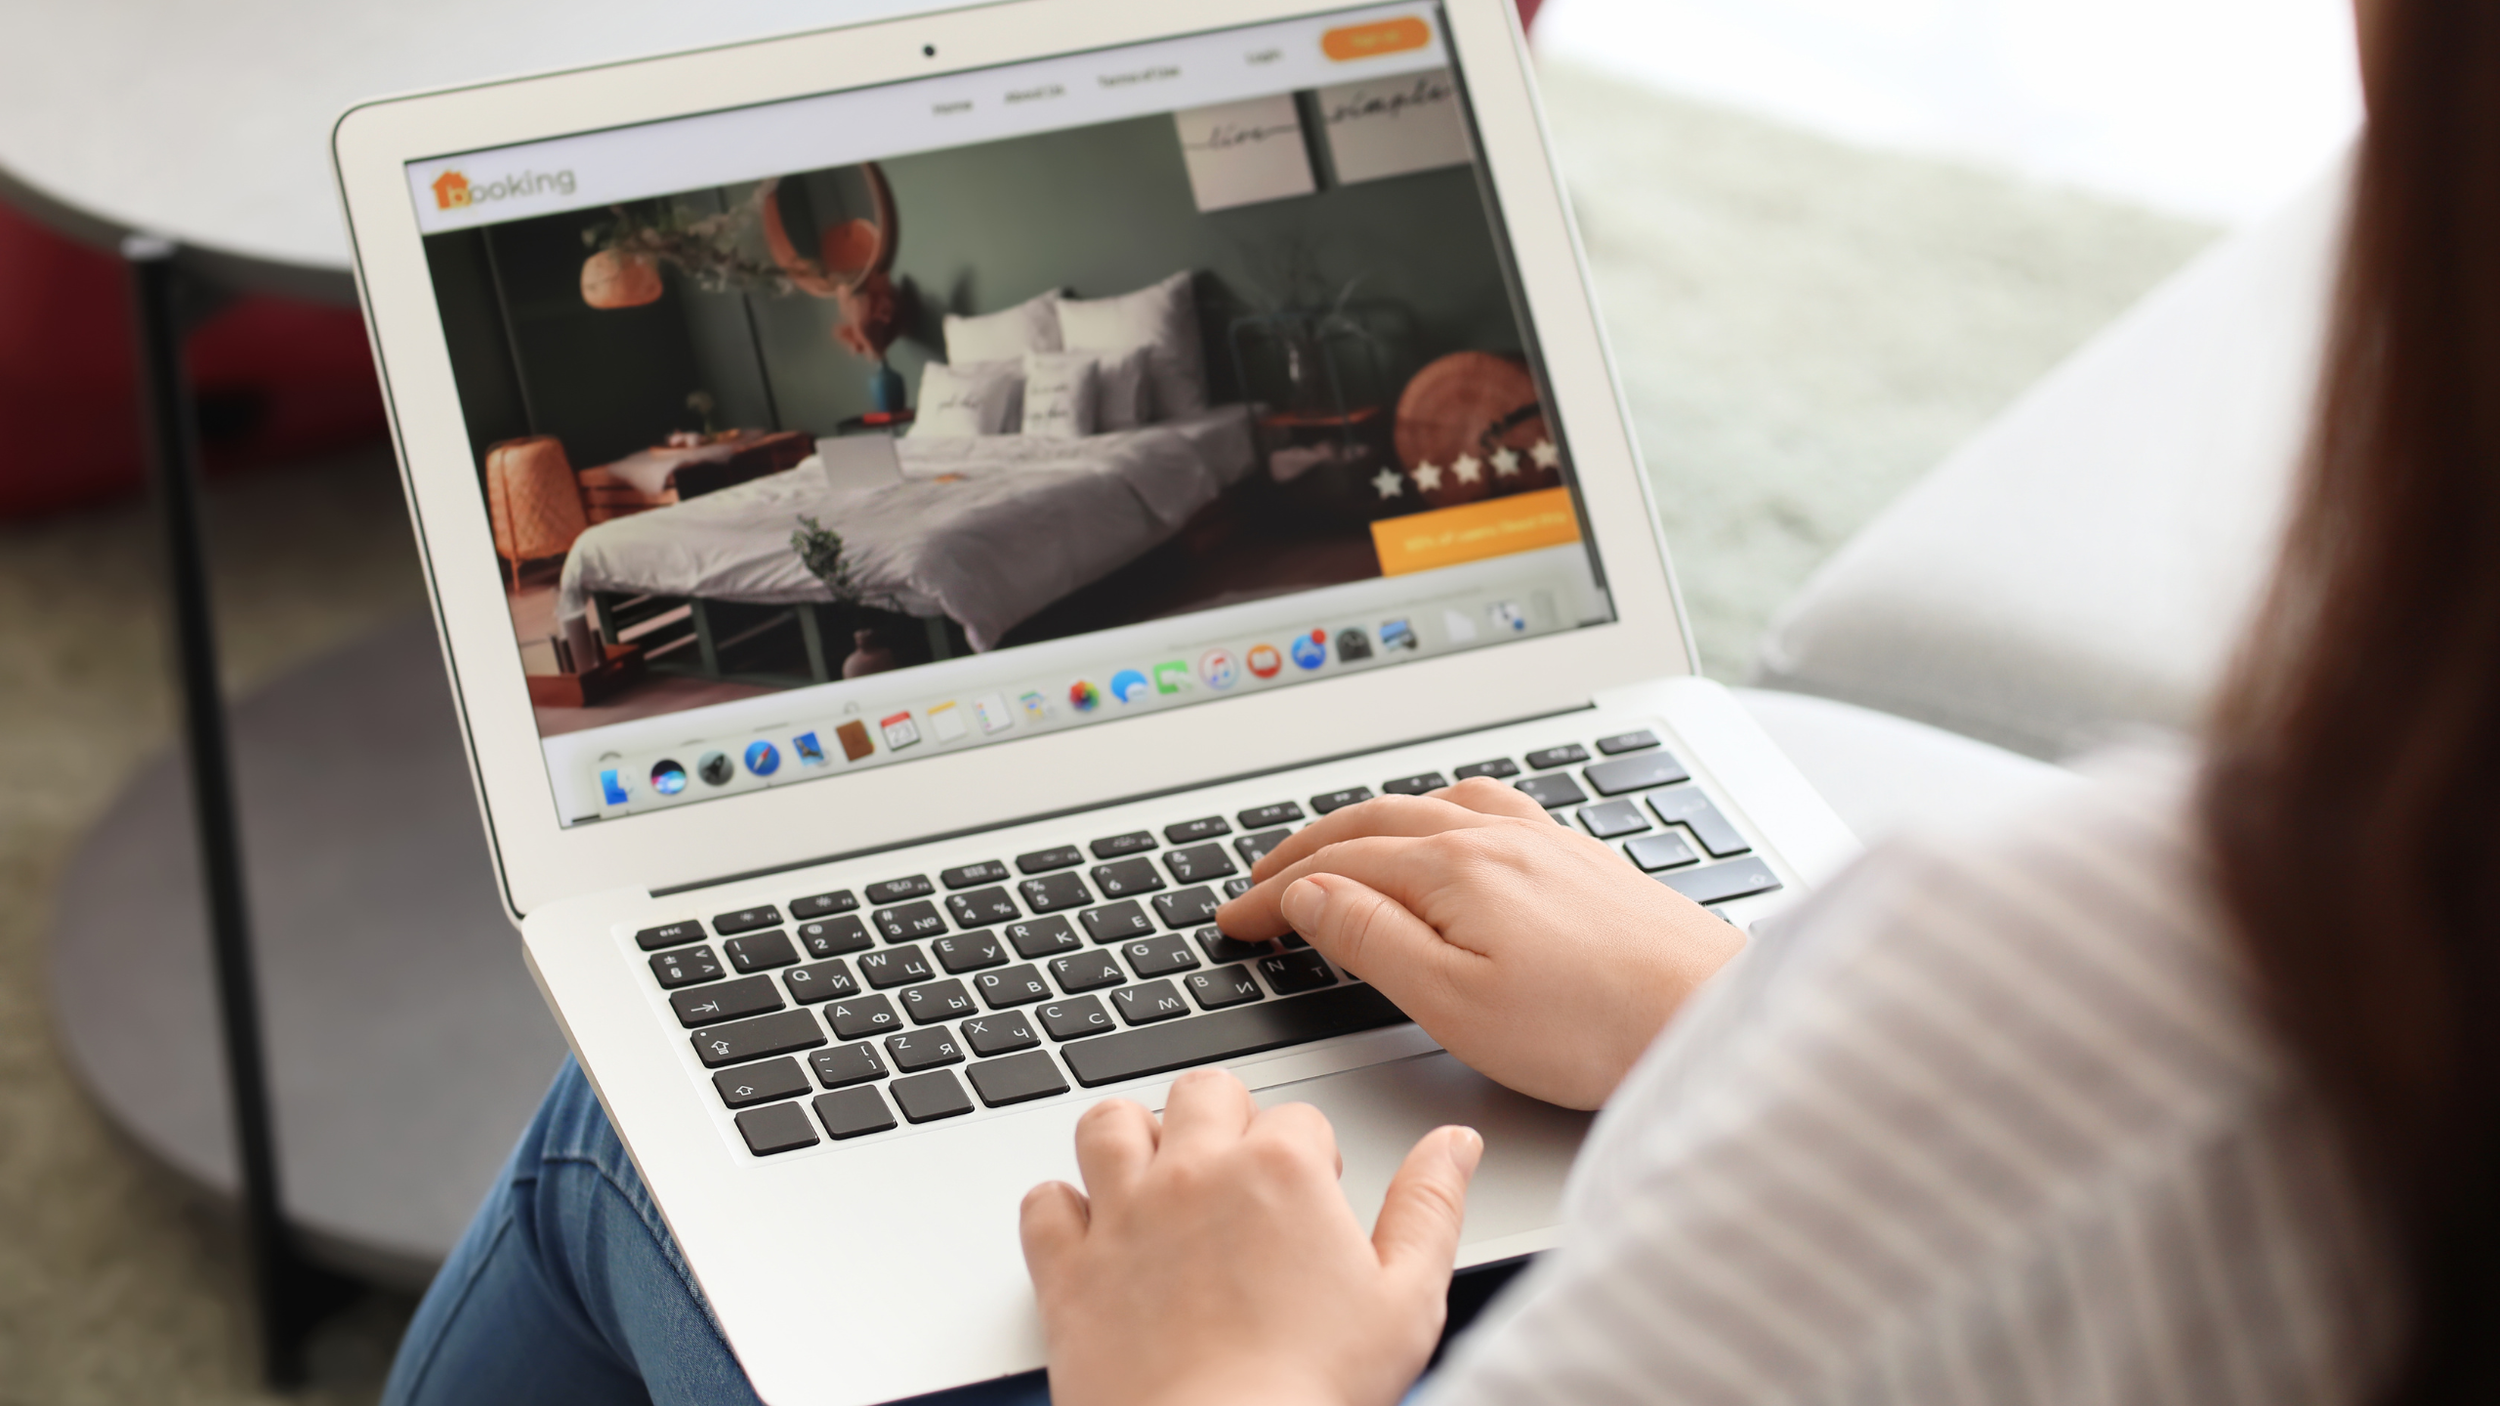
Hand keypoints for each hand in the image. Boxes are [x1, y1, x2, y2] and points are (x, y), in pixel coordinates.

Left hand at [1022, 1069, 1480, 1405]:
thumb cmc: (1311, 1392)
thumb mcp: (1406, 1302)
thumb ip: (1431, 1208)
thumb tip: (1454, 1146)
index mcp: (1282, 1169)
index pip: (1298, 1117)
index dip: (1311, 1159)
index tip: (1312, 1204)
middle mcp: (1195, 1172)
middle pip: (1203, 1092)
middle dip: (1223, 1119)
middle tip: (1239, 1178)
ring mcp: (1123, 1215)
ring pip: (1109, 1122)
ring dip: (1132, 1138)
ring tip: (1160, 1180)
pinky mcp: (1068, 1268)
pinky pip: (1043, 1203)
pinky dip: (1062, 1210)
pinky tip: (1094, 1236)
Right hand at [1217, 779, 1741, 1108]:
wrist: (1710, 1015)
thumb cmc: (1594, 1026)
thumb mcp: (1454, 1002)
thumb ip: (1373, 941)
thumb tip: (1310, 897)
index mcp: (1454, 866)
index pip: (1336, 867)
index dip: (1274, 893)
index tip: (1235, 920)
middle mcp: (1497, 836)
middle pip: (1375, 819)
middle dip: (1306, 847)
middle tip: (1261, 880)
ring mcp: (1544, 841)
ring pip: (1432, 802)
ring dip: (1369, 819)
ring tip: (1339, 845)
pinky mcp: (1582, 858)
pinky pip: (1487, 807)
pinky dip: (1437, 811)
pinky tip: (1450, 831)